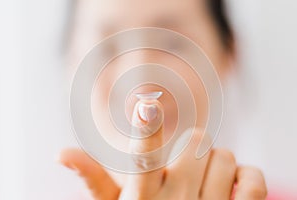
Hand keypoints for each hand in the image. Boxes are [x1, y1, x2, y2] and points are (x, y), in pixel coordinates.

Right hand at [60, 99, 266, 199]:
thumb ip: (93, 178)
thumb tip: (61, 152)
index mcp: (141, 199)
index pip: (141, 160)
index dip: (144, 130)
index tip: (145, 105)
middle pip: (196, 140)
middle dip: (191, 151)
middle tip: (183, 170)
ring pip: (225, 155)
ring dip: (215, 164)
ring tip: (202, 184)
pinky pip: (253, 180)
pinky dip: (246, 177)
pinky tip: (232, 188)